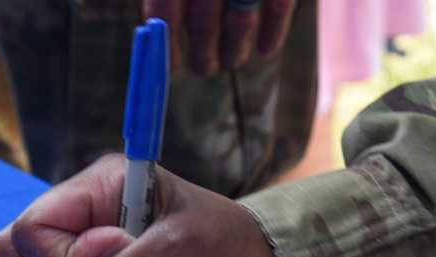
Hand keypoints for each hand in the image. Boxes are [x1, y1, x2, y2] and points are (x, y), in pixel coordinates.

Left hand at [143, 0, 297, 75]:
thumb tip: (156, 32)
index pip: (164, 13)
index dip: (168, 47)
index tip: (173, 68)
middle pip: (204, 23)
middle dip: (203, 54)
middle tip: (204, 69)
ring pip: (240, 21)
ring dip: (234, 49)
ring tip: (231, 61)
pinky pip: (279, 8)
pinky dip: (273, 33)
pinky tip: (266, 49)